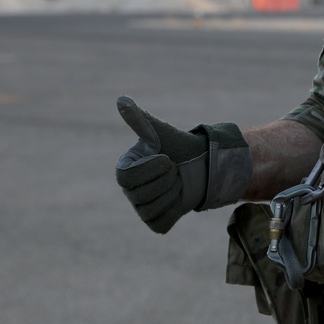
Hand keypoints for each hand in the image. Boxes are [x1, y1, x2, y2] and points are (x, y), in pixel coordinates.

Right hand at [114, 96, 251, 233]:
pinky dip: (175, 210)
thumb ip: (140, 119)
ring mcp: (140, 208)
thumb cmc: (179, 147)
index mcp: (124, 168)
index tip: (168, 160)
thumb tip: (121, 99)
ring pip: (151, 211)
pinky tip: (178, 197)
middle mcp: (128, 190)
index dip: (150, 170)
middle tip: (175, 170)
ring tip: (178, 182)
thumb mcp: (161, 132)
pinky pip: (161, 223)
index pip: (127, 178)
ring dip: (172, 195)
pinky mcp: (155, 222)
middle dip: (166, 181)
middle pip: (140, 197)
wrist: (202, 166)